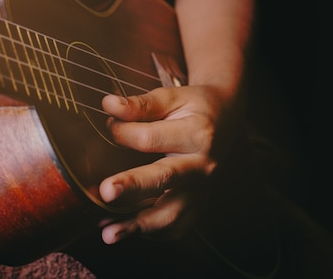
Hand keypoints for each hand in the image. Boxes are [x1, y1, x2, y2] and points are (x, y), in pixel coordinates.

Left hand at [99, 85, 235, 243]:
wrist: (226, 121)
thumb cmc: (194, 108)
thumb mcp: (172, 98)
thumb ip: (141, 104)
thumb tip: (109, 105)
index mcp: (197, 133)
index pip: (151, 138)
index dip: (122, 132)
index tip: (108, 125)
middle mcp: (202, 166)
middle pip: (165, 178)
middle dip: (134, 185)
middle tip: (106, 192)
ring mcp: (202, 190)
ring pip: (172, 214)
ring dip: (139, 226)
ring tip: (109, 233)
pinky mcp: (198, 205)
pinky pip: (177, 227)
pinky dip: (151, 234)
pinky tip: (128, 231)